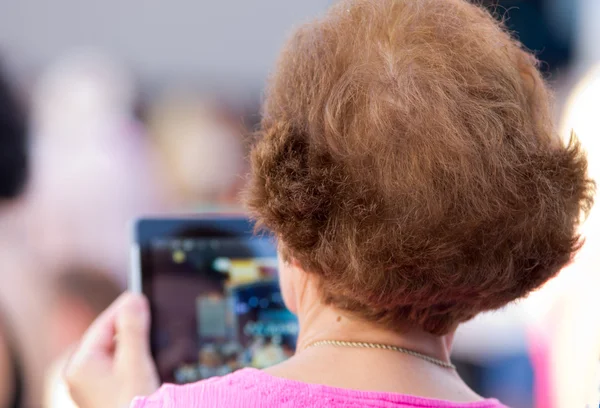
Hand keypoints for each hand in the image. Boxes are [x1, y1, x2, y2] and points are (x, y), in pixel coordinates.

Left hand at [65, 293, 159, 407]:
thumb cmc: (133, 402)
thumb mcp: (135, 360)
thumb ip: (132, 326)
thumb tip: (133, 298)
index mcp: (81, 363)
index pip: (105, 323)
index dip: (125, 308)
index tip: (143, 296)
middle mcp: (80, 372)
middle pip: (108, 335)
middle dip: (129, 325)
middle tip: (151, 314)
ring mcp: (90, 382)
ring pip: (114, 348)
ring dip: (132, 340)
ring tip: (150, 336)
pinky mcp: (102, 390)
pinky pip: (116, 362)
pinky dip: (130, 355)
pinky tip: (145, 356)